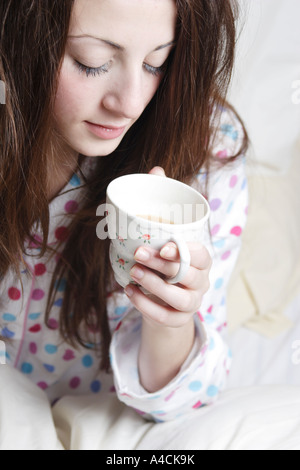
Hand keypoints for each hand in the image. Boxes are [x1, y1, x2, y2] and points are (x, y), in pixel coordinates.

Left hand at [124, 166, 211, 328]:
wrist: (166, 299)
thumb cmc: (166, 261)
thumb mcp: (166, 235)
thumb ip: (163, 205)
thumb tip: (156, 170)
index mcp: (201, 258)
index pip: (201, 255)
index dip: (185, 252)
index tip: (164, 245)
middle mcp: (201, 281)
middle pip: (189, 275)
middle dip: (163, 265)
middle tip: (138, 254)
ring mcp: (192, 302)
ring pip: (180, 298)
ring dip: (154, 285)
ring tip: (132, 272)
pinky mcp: (178, 319)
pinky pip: (166, 317)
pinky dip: (146, 306)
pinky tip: (129, 292)